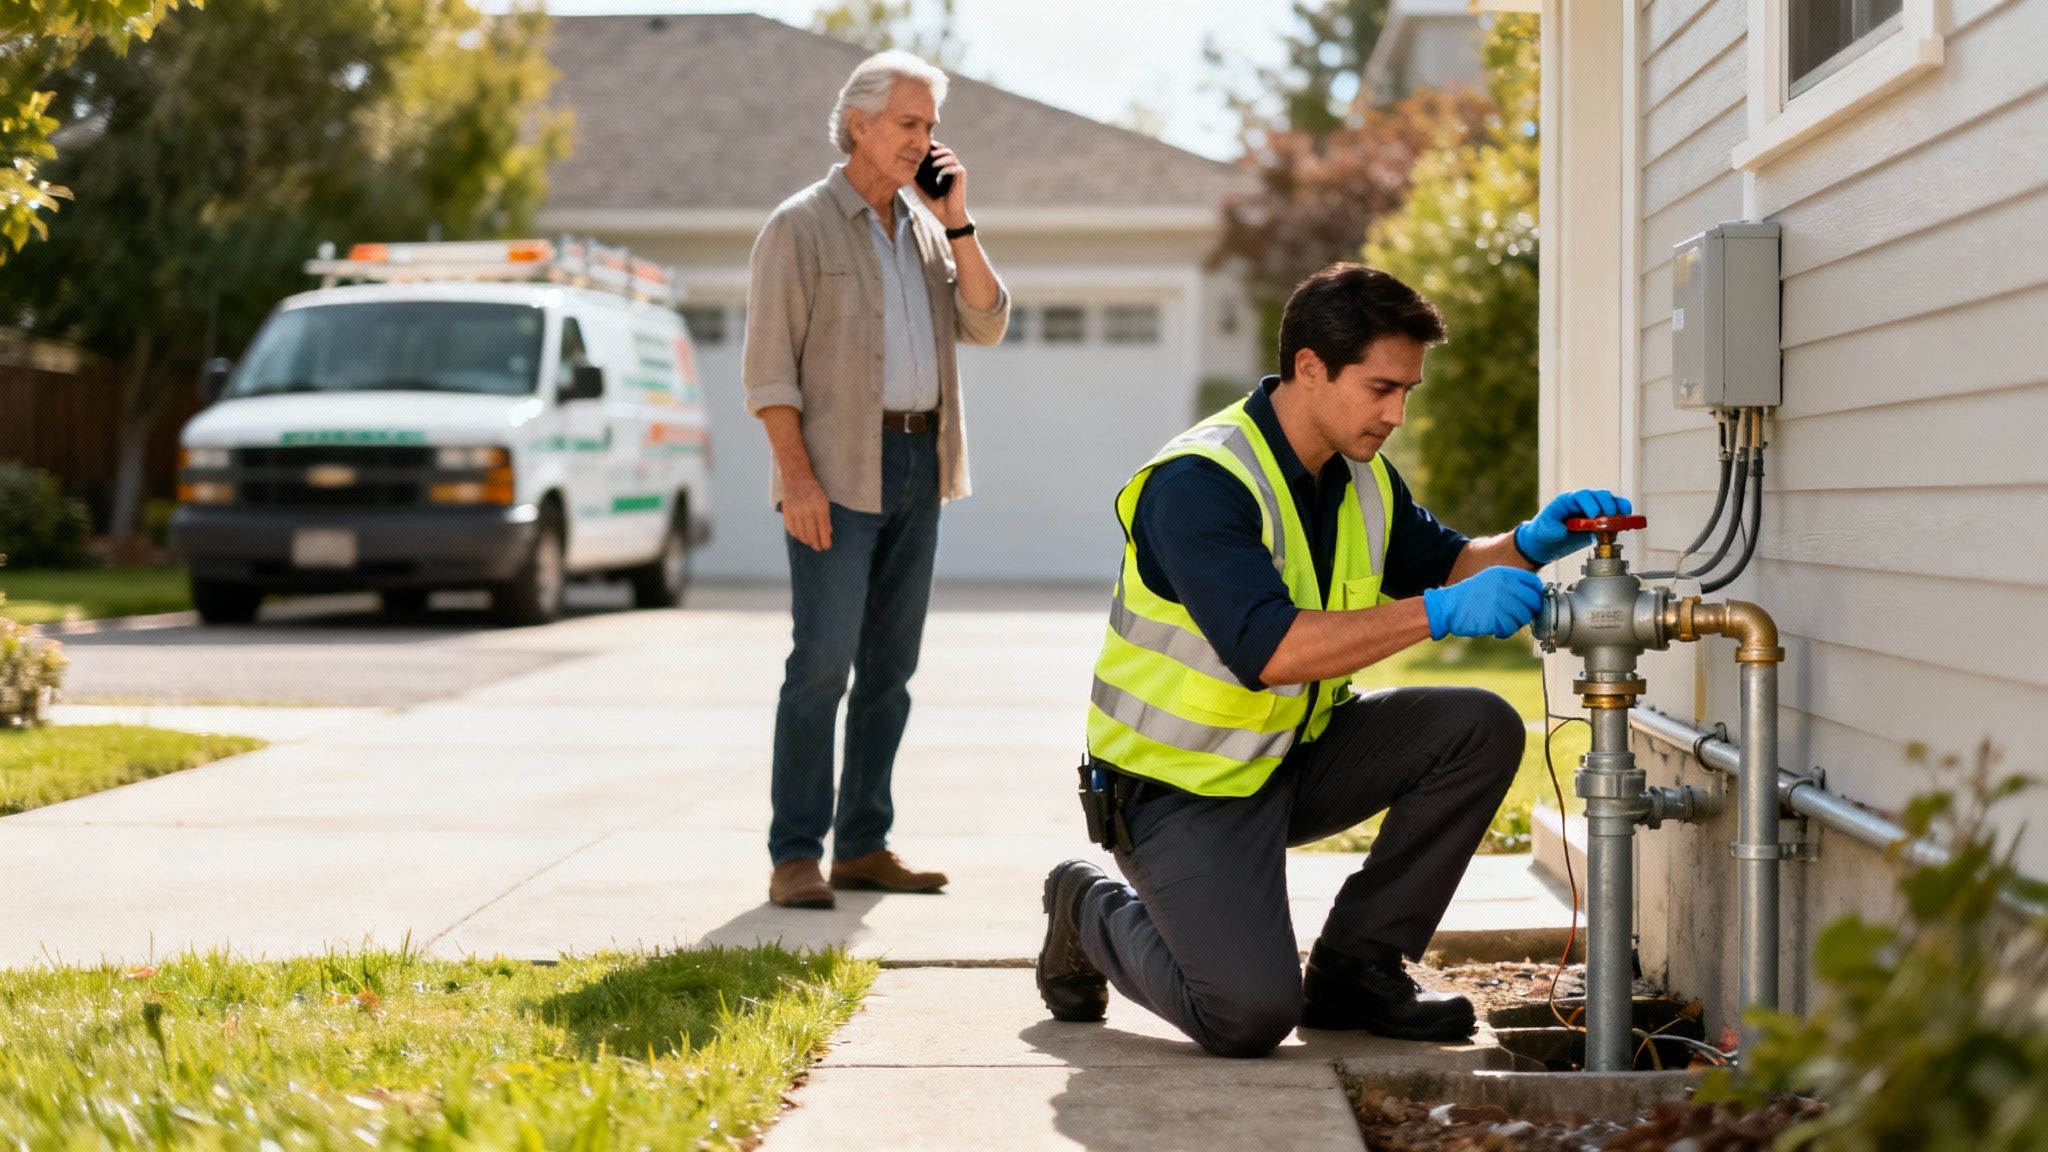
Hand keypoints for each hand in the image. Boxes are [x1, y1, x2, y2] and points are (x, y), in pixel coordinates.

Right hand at [782, 474, 832, 551]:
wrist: (797, 476)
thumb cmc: (814, 489)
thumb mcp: (825, 501)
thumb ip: (826, 518)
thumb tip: (828, 533)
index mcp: (820, 509)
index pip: (824, 532)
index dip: (825, 543)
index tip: (826, 547)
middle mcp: (808, 512)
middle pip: (812, 536)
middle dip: (816, 545)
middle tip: (818, 548)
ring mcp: (796, 513)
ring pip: (801, 535)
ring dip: (806, 541)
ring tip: (810, 542)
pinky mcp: (787, 512)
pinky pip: (791, 529)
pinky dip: (796, 535)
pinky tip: (800, 535)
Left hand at [918, 141, 969, 228]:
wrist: (946, 215)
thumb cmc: (933, 203)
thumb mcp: (919, 188)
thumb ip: (913, 178)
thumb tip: (901, 168)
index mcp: (940, 169)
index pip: (936, 153)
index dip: (930, 148)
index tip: (921, 149)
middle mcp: (949, 168)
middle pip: (945, 150)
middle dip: (937, 149)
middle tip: (929, 151)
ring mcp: (955, 172)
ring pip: (951, 156)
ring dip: (942, 157)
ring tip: (933, 162)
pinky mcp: (961, 177)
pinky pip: (956, 167)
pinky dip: (948, 167)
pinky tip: (940, 170)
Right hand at [1421, 567, 1544, 640]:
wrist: (1448, 606)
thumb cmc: (1470, 595)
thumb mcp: (1490, 579)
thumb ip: (1512, 584)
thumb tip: (1534, 596)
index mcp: (1505, 573)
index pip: (1534, 584)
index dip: (1536, 595)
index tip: (1531, 603)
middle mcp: (1505, 585)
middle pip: (1533, 602)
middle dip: (1528, 612)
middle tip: (1518, 616)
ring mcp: (1501, 602)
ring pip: (1524, 617)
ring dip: (1516, 623)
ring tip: (1503, 622)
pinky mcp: (1496, 618)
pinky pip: (1511, 628)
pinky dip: (1504, 632)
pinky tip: (1495, 628)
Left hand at [1515, 488, 1632, 564]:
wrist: (1546, 542)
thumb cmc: (1543, 532)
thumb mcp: (1543, 531)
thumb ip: (1552, 529)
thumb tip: (1563, 530)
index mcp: (1567, 501)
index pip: (1581, 496)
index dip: (1590, 503)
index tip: (1594, 515)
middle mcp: (1582, 502)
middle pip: (1599, 496)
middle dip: (1607, 505)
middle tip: (1611, 517)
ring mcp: (1593, 509)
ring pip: (1610, 502)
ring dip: (1619, 509)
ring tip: (1623, 519)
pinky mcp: (1600, 520)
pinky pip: (1615, 515)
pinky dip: (1622, 518)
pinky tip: (1626, 524)